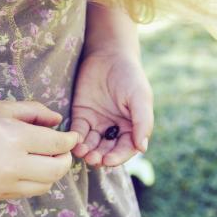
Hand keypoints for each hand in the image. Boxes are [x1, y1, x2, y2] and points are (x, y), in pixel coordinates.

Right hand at [0, 101, 79, 199]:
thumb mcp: (3, 107)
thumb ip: (35, 111)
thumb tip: (59, 122)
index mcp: (14, 137)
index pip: (56, 144)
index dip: (69, 140)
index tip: (72, 136)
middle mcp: (10, 165)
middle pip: (56, 170)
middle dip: (65, 159)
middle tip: (62, 149)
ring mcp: (2, 184)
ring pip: (44, 185)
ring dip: (51, 172)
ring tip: (44, 157)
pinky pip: (26, 192)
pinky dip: (34, 181)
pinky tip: (26, 166)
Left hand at [70, 51, 152, 166]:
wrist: (109, 55)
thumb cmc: (130, 76)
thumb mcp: (140, 97)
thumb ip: (142, 122)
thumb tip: (142, 148)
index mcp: (131, 128)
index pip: (125, 149)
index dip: (117, 157)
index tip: (108, 161)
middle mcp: (114, 128)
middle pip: (106, 149)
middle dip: (99, 156)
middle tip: (92, 159)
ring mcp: (97, 122)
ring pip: (91, 143)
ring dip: (86, 151)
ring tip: (81, 153)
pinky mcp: (81, 114)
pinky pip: (78, 130)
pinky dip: (76, 138)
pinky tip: (74, 141)